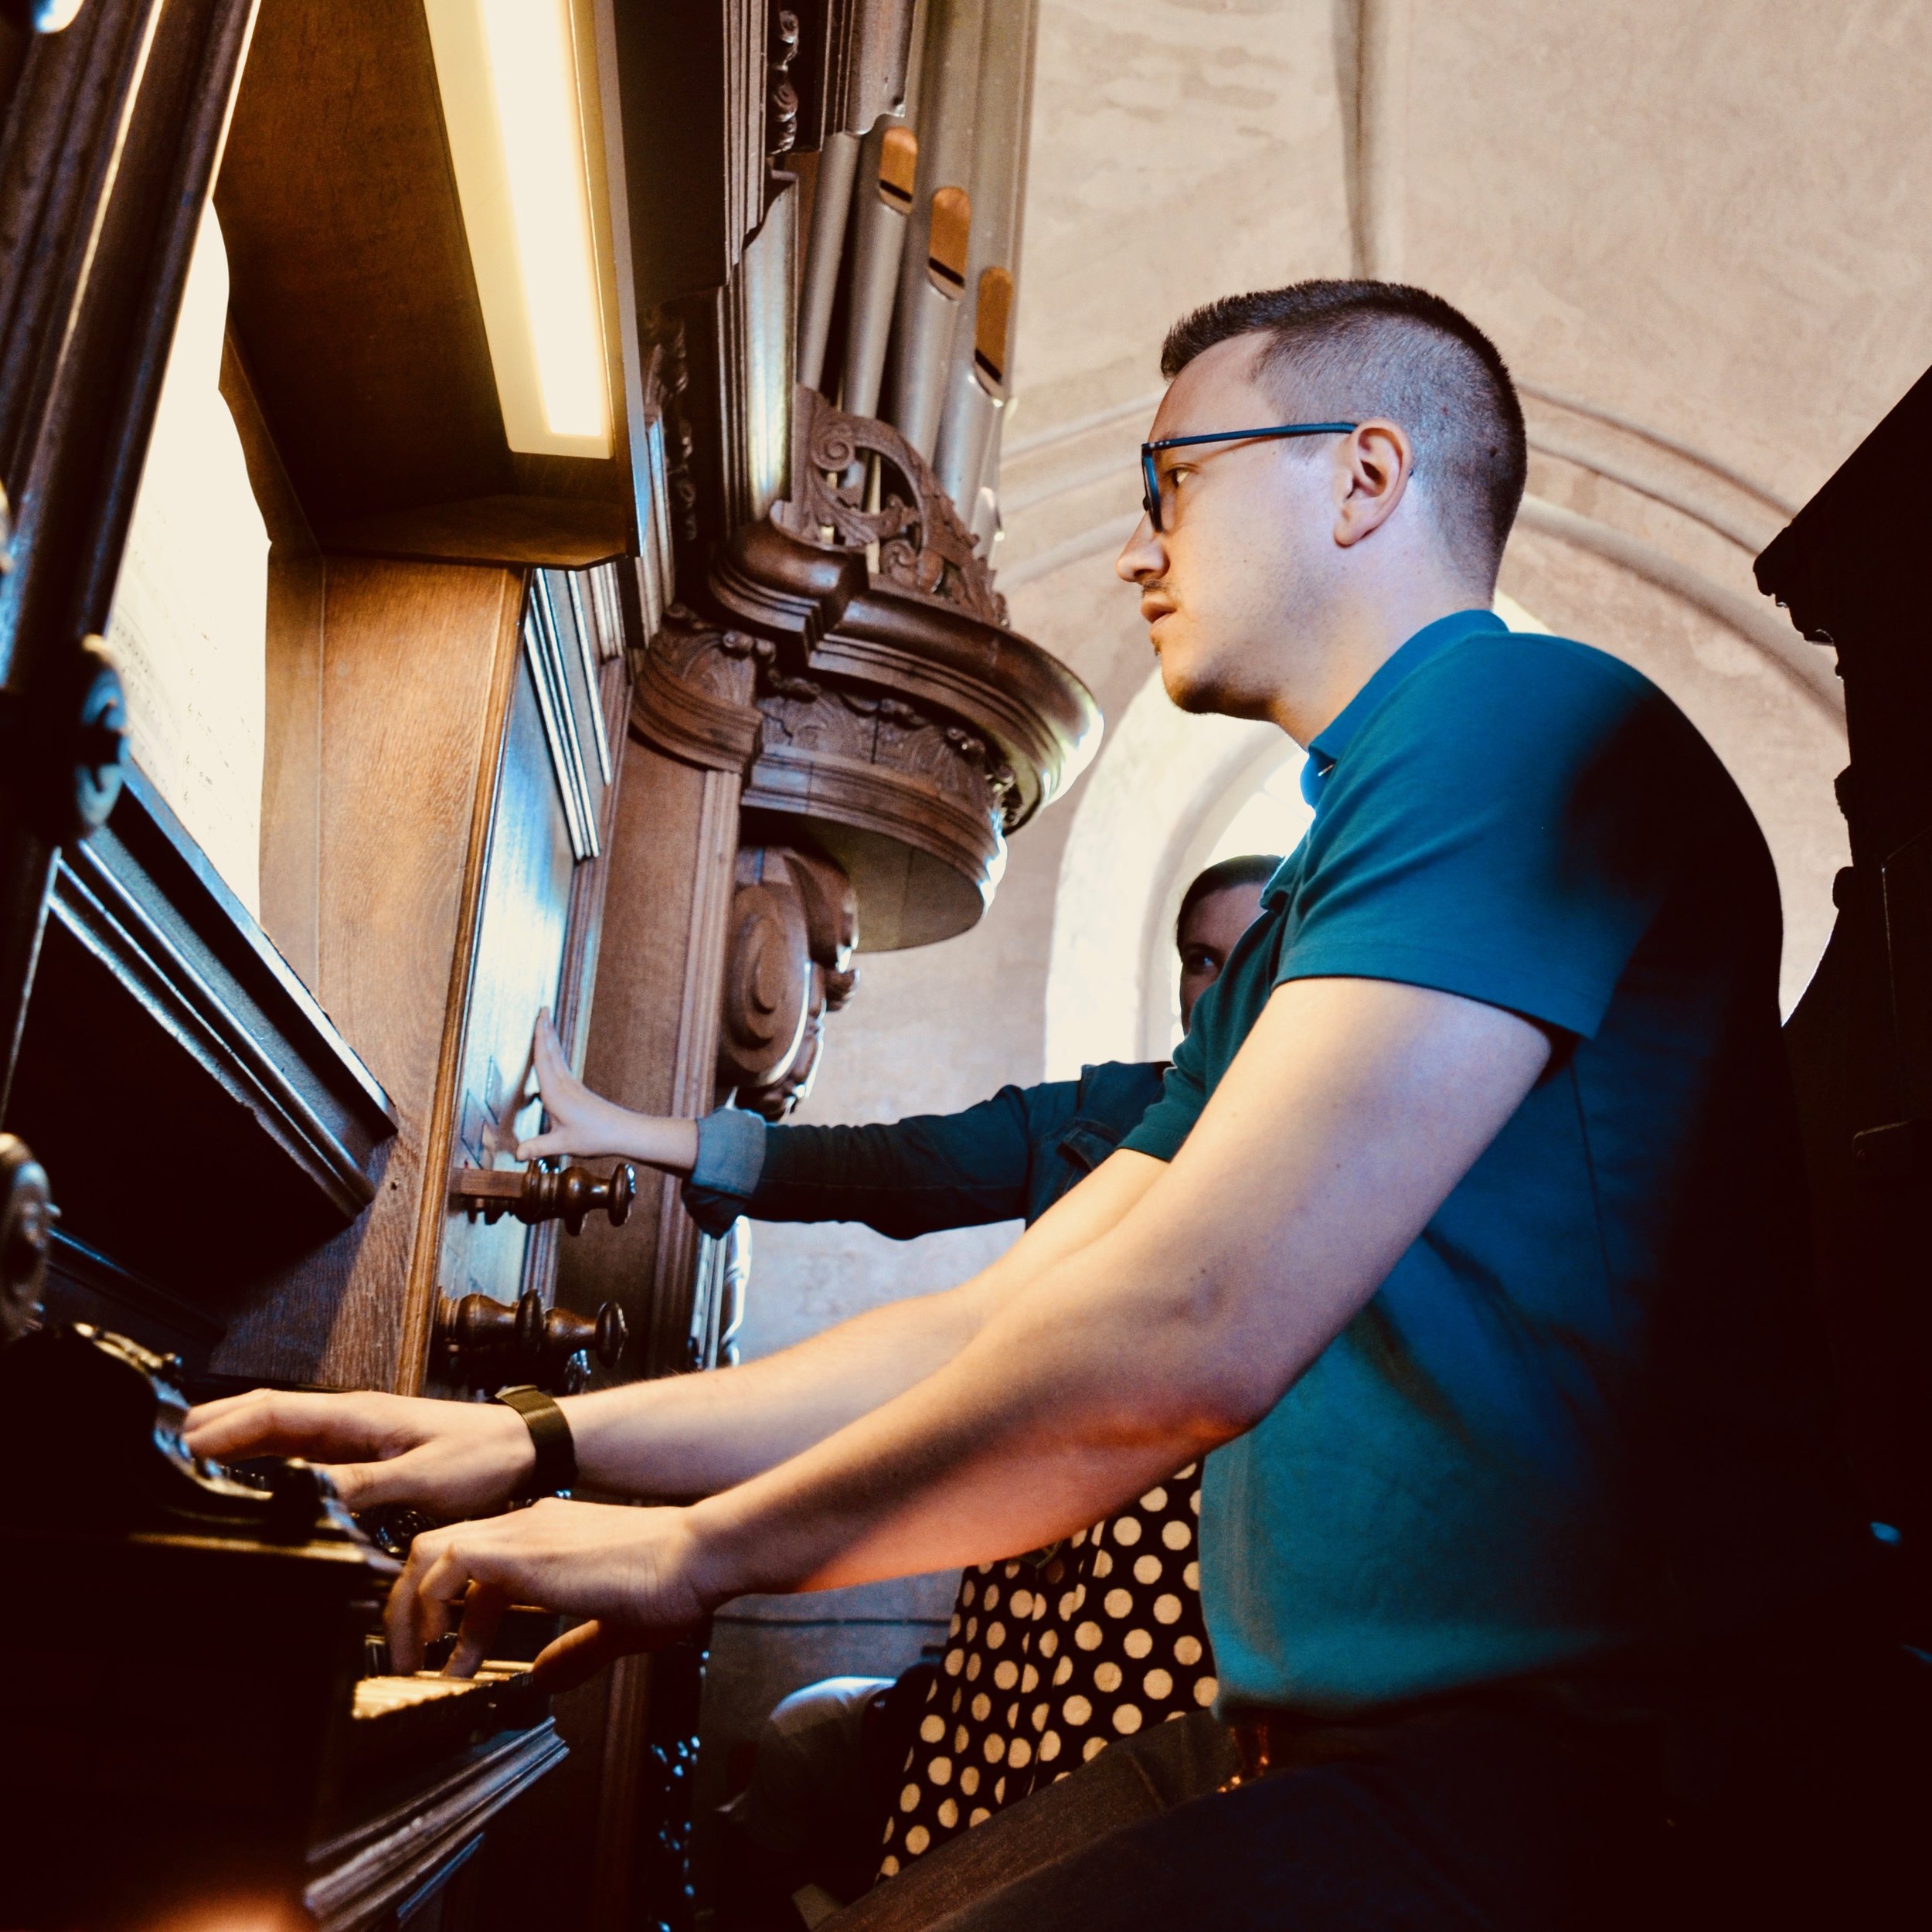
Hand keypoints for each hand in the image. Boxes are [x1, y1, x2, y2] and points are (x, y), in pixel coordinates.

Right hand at [183, 1388, 534, 1515]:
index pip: (272, 1411)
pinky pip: (306, 1452)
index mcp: (358, 1414)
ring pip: (282, 1433)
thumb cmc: (487, 1457)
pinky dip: (270, 1460)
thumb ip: (365, 1486)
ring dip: (237, 1443)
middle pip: (266, 1415)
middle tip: (166, 1453)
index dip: (221, 1428)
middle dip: (214, 1429)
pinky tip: (255, 1479)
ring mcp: (357, 1433)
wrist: (529, 1449)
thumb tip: (308, 1496)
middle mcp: (351, 1418)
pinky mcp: (368, 1452)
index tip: (180, 1447)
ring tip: (191, 1464)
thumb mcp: (424, 1478)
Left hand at [388, 1497, 714, 1687]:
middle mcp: (528, 1528)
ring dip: (410, 1607)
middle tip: (411, 1659)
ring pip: (427, 1550)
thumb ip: (576, 1649)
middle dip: (412, 1606)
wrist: (696, 1555)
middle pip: (435, 1550)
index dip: (455, 1616)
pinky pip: (446, 1561)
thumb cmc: (672, 1582)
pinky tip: (440, 1643)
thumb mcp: (613, 1624)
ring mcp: (522, 1532)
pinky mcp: (522, 1549)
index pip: (475, 1565)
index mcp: (548, 1538)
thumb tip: (547, 1678)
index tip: (455, 1659)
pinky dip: (429, 1601)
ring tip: (411, 1658)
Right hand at [516, 1008, 642, 1163]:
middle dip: (545, 1030)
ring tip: (545, 1025)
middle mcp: (565, 1085)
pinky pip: (561, 1068)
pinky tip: (551, 1058)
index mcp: (557, 1094)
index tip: (538, 1018)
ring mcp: (572, 1087)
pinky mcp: (577, 1092)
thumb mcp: (564, 1144)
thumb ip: (539, 1147)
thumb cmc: (596, 1137)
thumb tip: (518, 1154)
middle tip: (542, 1009)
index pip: (544, 1060)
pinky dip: (554, 1056)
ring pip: (557, 1058)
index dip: (539, 1039)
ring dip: (550, 1040)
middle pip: (552, 1052)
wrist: (624, 1133)